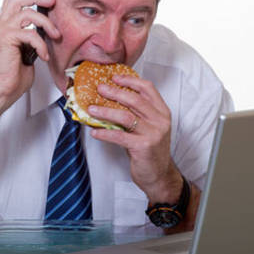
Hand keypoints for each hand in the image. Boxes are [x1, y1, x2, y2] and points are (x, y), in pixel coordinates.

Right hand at [0, 0, 59, 109]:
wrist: (2, 90)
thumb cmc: (13, 75)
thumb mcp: (27, 51)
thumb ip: (32, 38)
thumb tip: (47, 31)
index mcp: (4, 26)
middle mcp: (0, 26)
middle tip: (52, 1)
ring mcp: (2, 31)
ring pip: (26, 13)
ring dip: (46, 23)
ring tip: (56, 35)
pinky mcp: (6, 40)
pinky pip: (30, 33)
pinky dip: (41, 44)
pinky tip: (44, 56)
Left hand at [88, 75, 182, 203]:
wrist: (159, 176)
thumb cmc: (150, 150)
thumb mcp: (148, 127)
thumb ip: (136, 113)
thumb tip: (109, 100)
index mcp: (162, 112)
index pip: (148, 88)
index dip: (130, 81)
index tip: (114, 77)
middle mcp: (160, 121)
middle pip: (135, 100)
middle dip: (114, 92)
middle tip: (99, 88)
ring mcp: (153, 133)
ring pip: (125, 116)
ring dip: (105, 111)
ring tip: (91, 109)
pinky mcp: (144, 147)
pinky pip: (119, 136)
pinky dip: (104, 133)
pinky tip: (95, 132)